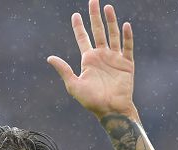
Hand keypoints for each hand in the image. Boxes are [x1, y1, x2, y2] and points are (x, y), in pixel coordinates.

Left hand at [47, 1, 136, 119]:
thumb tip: (49, 58)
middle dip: (95, 16)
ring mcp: (114, 58)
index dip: (79, 27)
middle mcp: (101, 56)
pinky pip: (127, 47)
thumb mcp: (74, 85)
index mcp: (88, 60)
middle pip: (98, 31)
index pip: (83, 38)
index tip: (75, 15)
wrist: (111, 110)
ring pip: (112, 35)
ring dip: (111, 21)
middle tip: (93, 1)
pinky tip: (125, 25)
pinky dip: (127, 37)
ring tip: (108, 8)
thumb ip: (63, 70)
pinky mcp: (126, 64)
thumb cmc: (91, 101)